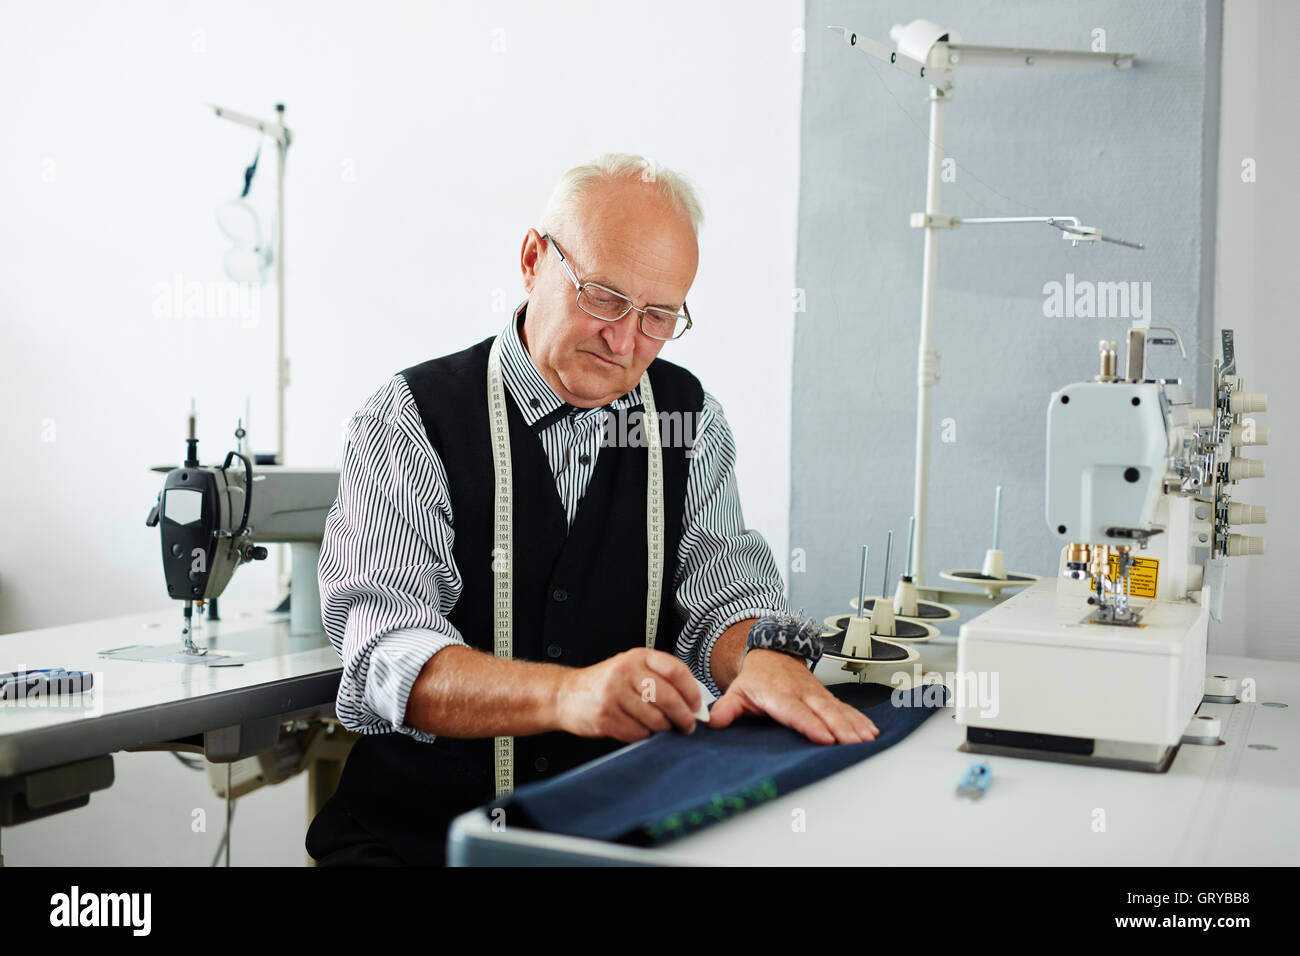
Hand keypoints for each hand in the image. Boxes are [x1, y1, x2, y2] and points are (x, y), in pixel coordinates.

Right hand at [555, 648, 701, 742]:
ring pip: (655, 719)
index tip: (698, 706)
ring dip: (663, 728)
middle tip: (687, 726)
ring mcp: (614, 693)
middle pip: (668, 698)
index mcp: (638, 657)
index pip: (676, 671)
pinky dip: (643, 736)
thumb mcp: (632, 669)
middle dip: (683, 717)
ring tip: (659, 727)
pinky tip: (637, 729)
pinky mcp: (605, 716)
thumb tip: (694, 704)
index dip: (692, 692)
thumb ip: (660, 680)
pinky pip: (638, 733)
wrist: (567, 694)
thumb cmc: (606, 684)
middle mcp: (626, 671)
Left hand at [708, 649, 878, 744]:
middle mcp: (802, 693)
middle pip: (824, 712)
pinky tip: (871, 731)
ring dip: (854, 725)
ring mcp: (817, 695)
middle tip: (855, 742)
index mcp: (779, 694)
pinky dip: (860, 719)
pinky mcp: (827, 698)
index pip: (796, 712)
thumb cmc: (756, 678)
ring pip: (838, 710)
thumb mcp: (737, 691)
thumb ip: (726, 708)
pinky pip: (846, 709)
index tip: (824, 737)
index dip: (810, 725)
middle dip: (841, 727)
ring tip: (867, 739)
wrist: (772, 653)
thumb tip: (712, 722)